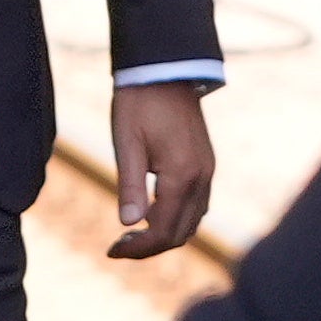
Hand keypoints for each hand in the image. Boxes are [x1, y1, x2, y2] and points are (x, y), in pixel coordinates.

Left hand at [107, 82, 218, 259]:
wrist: (165, 70)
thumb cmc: (139, 104)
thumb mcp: (126, 144)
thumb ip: (130, 186)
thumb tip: (128, 224)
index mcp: (181, 175)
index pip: (162, 231)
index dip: (137, 248)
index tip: (112, 250)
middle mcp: (201, 178)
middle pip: (181, 233)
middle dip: (150, 247)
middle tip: (119, 246)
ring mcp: (208, 171)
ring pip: (192, 223)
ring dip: (165, 235)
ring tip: (133, 234)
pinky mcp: (206, 165)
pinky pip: (198, 206)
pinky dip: (177, 219)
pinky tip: (153, 213)